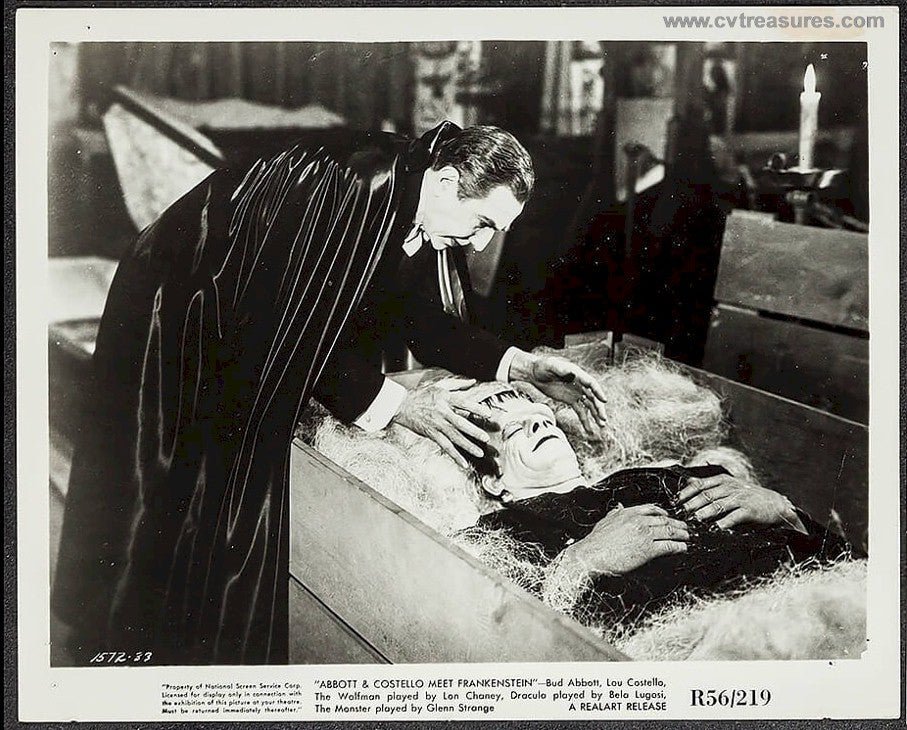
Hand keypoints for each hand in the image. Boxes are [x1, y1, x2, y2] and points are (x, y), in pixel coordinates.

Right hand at [391, 378, 497, 469]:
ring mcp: (437, 425)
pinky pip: (445, 446)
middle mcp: (442, 413)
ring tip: (480, 453)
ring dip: (467, 446)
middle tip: (486, 438)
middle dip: (473, 432)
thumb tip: (473, 381)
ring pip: (454, 437)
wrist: (402, 406)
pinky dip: (454, 455)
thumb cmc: (422, 395)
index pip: (463, 403)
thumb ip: (458, 384)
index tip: (488, 414)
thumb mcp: (439, 386)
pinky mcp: (432, 434)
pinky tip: (463, 463)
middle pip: (460, 423)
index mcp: (446, 399)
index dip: (475, 408)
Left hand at [509, 351, 607, 435]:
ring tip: (602, 426)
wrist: (536, 373)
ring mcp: (576, 393)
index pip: (591, 383)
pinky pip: (580, 411)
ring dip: (596, 416)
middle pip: (593, 397)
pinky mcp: (571, 400)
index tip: (604, 400)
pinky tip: (589, 430)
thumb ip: (560, 368)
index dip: (598, 391)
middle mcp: (580, 384)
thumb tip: (572, 373)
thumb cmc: (543, 366)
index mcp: (578, 374)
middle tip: (604, 419)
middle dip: (599, 408)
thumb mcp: (550, 365)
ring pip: (589, 406)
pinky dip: (585, 420)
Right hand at [561, 504, 689, 577]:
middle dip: (676, 523)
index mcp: (629, 513)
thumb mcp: (605, 522)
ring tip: (688, 537)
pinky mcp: (648, 549)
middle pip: (664, 519)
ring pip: (669, 531)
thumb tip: (619, 507)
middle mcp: (638, 521)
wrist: (592, 555)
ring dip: (682, 534)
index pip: (651, 509)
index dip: (663, 512)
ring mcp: (644, 534)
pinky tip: (683, 548)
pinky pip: (669, 545)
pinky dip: (679, 546)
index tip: (668, 515)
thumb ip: (615, 513)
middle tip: (684, 527)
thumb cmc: (596, 542)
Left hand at [676, 474, 805, 531]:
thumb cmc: (748, 497)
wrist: (775, 504)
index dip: (686, 493)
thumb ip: (710, 485)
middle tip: (681, 514)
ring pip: (718, 505)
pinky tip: (716, 529)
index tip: (676, 502)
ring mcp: (740, 498)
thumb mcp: (729, 486)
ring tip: (695, 520)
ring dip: (705, 513)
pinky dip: (724, 523)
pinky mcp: (749, 510)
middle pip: (707, 495)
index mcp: (722, 480)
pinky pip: (734, 516)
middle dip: (692, 504)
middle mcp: (730, 487)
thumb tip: (689, 482)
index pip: (700, 484)